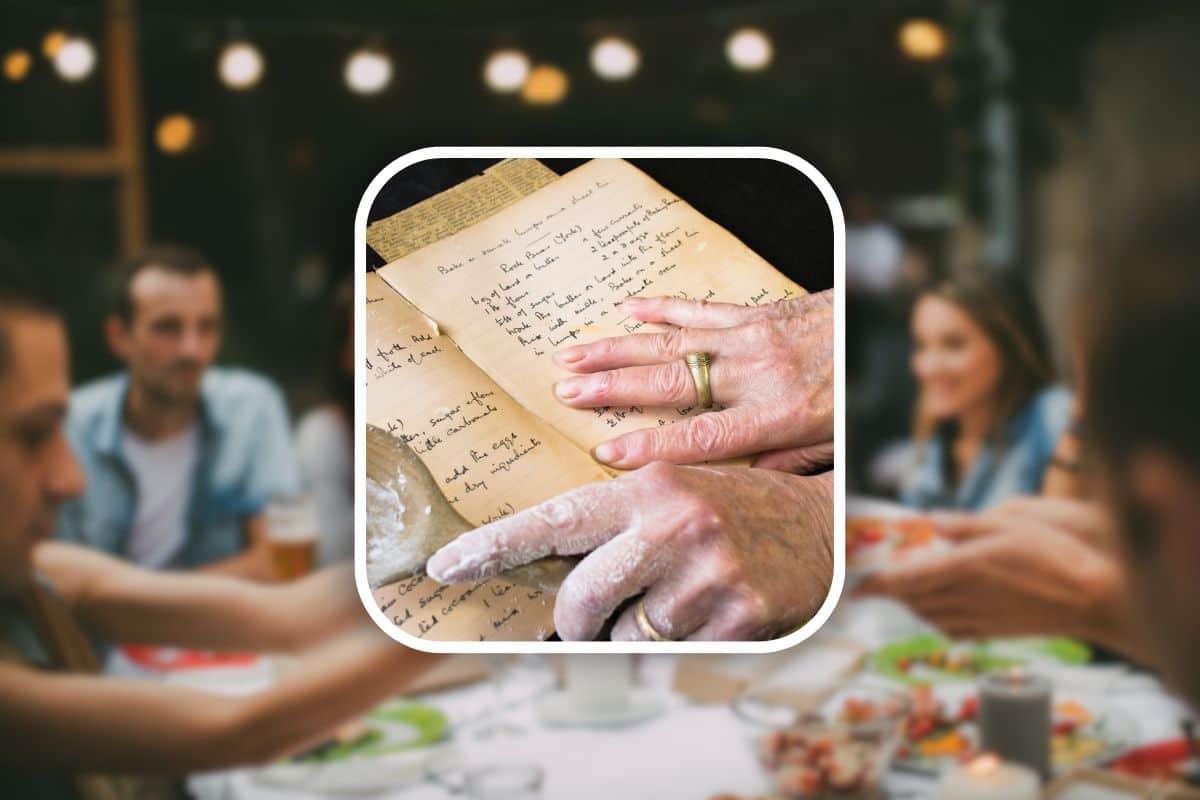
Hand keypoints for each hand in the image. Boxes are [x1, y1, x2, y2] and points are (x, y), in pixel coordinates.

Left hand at [425, 463, 833, 640]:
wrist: (820, 525)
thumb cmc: (732, 507)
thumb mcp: (673, 492)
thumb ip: (615, 525)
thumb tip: (549, 575)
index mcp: (650, 488)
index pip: (554, 522)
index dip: (494, 548)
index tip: (446, 566)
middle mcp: (674, 527)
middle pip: (580, 600)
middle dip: (574, 620)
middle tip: (587, 617)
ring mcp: (707, 575)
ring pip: (624, 634)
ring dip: (635, 627)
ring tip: (675, 593)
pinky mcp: (737, 618)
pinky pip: (670, 651)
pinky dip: (676, 639)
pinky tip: (707, 606)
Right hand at [552, 293, 832, 471]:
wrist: (886, 329)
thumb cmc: (860, 395)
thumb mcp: (835, 444)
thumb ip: (788, 465)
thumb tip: (740, 487)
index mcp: (776, 415)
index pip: (700, 436)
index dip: (650, 446)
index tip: (605, 452)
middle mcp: (756, 373)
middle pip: (670, 383)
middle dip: (612, 388)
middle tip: (565, 393)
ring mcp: (752, 337)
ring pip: (672, 343)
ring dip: (618, 349)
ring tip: (574, 355)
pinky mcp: (756, 312)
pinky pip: (700, 309)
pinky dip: (661, 308)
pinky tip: (627, 308)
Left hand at [856, 505, 1149, 659]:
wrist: (1092, 599)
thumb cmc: (1054, 556)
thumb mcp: (1008, 523)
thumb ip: (964, 524)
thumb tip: (931, 522)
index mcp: (962, 567)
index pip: (905, 579)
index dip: (876, 585)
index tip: (854, 588)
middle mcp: (964, 596)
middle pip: (912, 599)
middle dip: (890, 592)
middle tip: (876, 583)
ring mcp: (979, 618)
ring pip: (928, 615)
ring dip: (910, 604)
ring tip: (904, 592)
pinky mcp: (994, 631)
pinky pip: (950, 630)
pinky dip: (934, 620)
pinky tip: (937, 612)